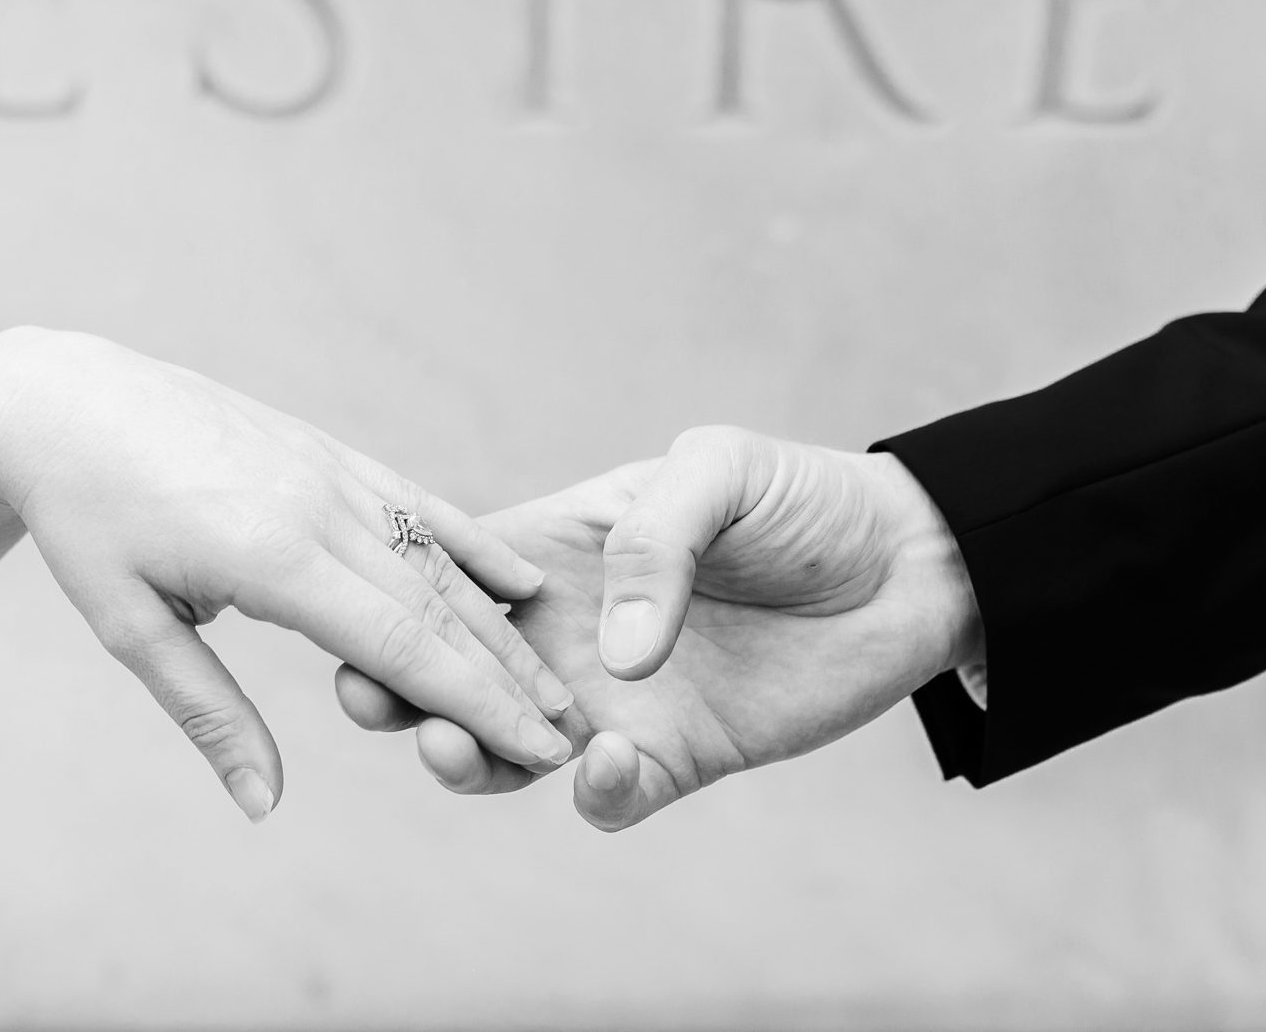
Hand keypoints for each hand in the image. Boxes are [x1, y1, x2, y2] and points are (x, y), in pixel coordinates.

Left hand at [0, 329, 574, 822]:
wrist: (65, 402)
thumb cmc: (85, 522)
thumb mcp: (127, 626)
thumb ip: (207, 712)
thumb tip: (264, 805)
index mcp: (270, 555)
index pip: (400, 644)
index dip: (476, 703)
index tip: (538, 752)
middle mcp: (318, 506)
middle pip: (437, 606)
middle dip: (508, 679)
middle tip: (572, 740)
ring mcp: (329, 470)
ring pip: (437, 556)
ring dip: (500, 626)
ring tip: (553, 683)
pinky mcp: (326, 450)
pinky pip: (416, 502)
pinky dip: (472, 544)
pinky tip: (518, 580)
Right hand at [334, 428, 980, 830]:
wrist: (909, 564)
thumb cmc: (802, 496)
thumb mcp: (717, 471)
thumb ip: (657, 537)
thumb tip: (613, 654)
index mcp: (552, 548)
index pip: (447, 577)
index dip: (392, 596)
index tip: (356, 613)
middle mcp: (563, 632)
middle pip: (450, 670)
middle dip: (398, 686)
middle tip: (373, 694)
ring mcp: (610, 700)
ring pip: (503, 747)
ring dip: (466, 754)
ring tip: (456, 746)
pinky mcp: (672, 757)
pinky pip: (607, 794)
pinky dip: (591, 791)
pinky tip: (603, 763)